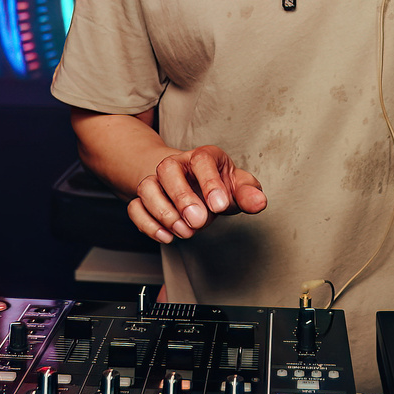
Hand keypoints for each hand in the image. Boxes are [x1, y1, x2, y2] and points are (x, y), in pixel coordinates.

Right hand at [128, 145, 266, 244]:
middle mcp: (176, 164)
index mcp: (202, 156)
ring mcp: (157, 181)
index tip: (220, 206)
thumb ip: (248, 193)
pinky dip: (147, 224)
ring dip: (163, 213)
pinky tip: (167, 236)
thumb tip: (258, 202)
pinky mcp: (144, 199)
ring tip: (184, 231)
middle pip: (167, 169)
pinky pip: (135, 207)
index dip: (210, 182)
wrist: (195, 184)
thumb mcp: (238, 185)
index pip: (201, 159)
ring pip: (146, 187)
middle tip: (198, 221)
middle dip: (182, 198)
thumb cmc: (219, 185)